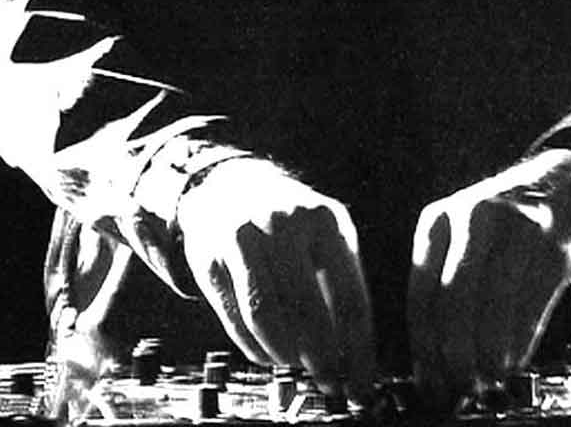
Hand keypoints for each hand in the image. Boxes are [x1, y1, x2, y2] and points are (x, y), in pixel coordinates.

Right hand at [175, 158, 375, 399]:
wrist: (227, 187)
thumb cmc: (290, 224)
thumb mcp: (326, 236)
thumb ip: (341, 286)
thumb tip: (353, 356)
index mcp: (325, 220)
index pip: (350, 297)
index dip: (356, 350)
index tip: (360, 384)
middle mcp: (283, 224)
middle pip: (307, 309)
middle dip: (321, 358)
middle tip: (327, 382)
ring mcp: (242, 238)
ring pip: (265, 315)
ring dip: (284, 353)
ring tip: (295, 364)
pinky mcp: (210, 258)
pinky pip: (235, 317)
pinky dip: (255, 347)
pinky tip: (268, 354)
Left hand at [407, 150, 570, 406]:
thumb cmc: (515, 221)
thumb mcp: (468, 239)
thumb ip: (449, 289)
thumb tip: (435, 362)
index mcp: (439, 220)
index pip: (421, 296)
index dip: (425, 348)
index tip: (431, 380)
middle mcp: (473, 217)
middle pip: (453, 305)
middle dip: (455, 357)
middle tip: (462, 387)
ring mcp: (515, 226)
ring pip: (491, 308)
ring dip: (488, 355)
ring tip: (489, 377)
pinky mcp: (554, 241)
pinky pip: (531, 304)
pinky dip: (520, 342)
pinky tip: (514, 359)